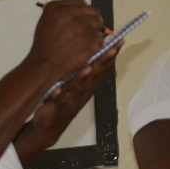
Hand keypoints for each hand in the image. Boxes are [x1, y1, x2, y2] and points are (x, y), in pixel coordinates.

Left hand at [19, 39, 121, 154]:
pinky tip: (57, 90)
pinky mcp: (57, 108)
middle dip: (104, 62)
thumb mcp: (75, 85)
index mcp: (88, 85)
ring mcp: (71, 100)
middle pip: (96, 76)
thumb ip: (84, 71)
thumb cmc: (64, 101)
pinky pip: (59, 102)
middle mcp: (83, 92)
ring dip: (83, 79)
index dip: (111, 55)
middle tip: (113, 49)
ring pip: (79, 88)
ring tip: (88, 68)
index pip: (102, 68)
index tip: (120, 41)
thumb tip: (90, 52)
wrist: (49, 127)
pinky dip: (59, 96)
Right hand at [29, 0, 106, 80]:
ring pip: (98, 25)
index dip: (85, 12)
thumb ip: (61, 13)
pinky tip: (86, 50)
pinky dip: (96, 44)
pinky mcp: (90, 38)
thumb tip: (76, 11)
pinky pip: (100, 38)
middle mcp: (71, 13)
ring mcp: (82, 25)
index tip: (85, 18)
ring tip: (85, 42)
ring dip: (95, 32)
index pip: (81, 3)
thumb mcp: (46, 21)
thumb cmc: (44, 46)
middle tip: (90, 30)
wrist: (44, 64)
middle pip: (93, 11)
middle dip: (93, 20)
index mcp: (58, 7)